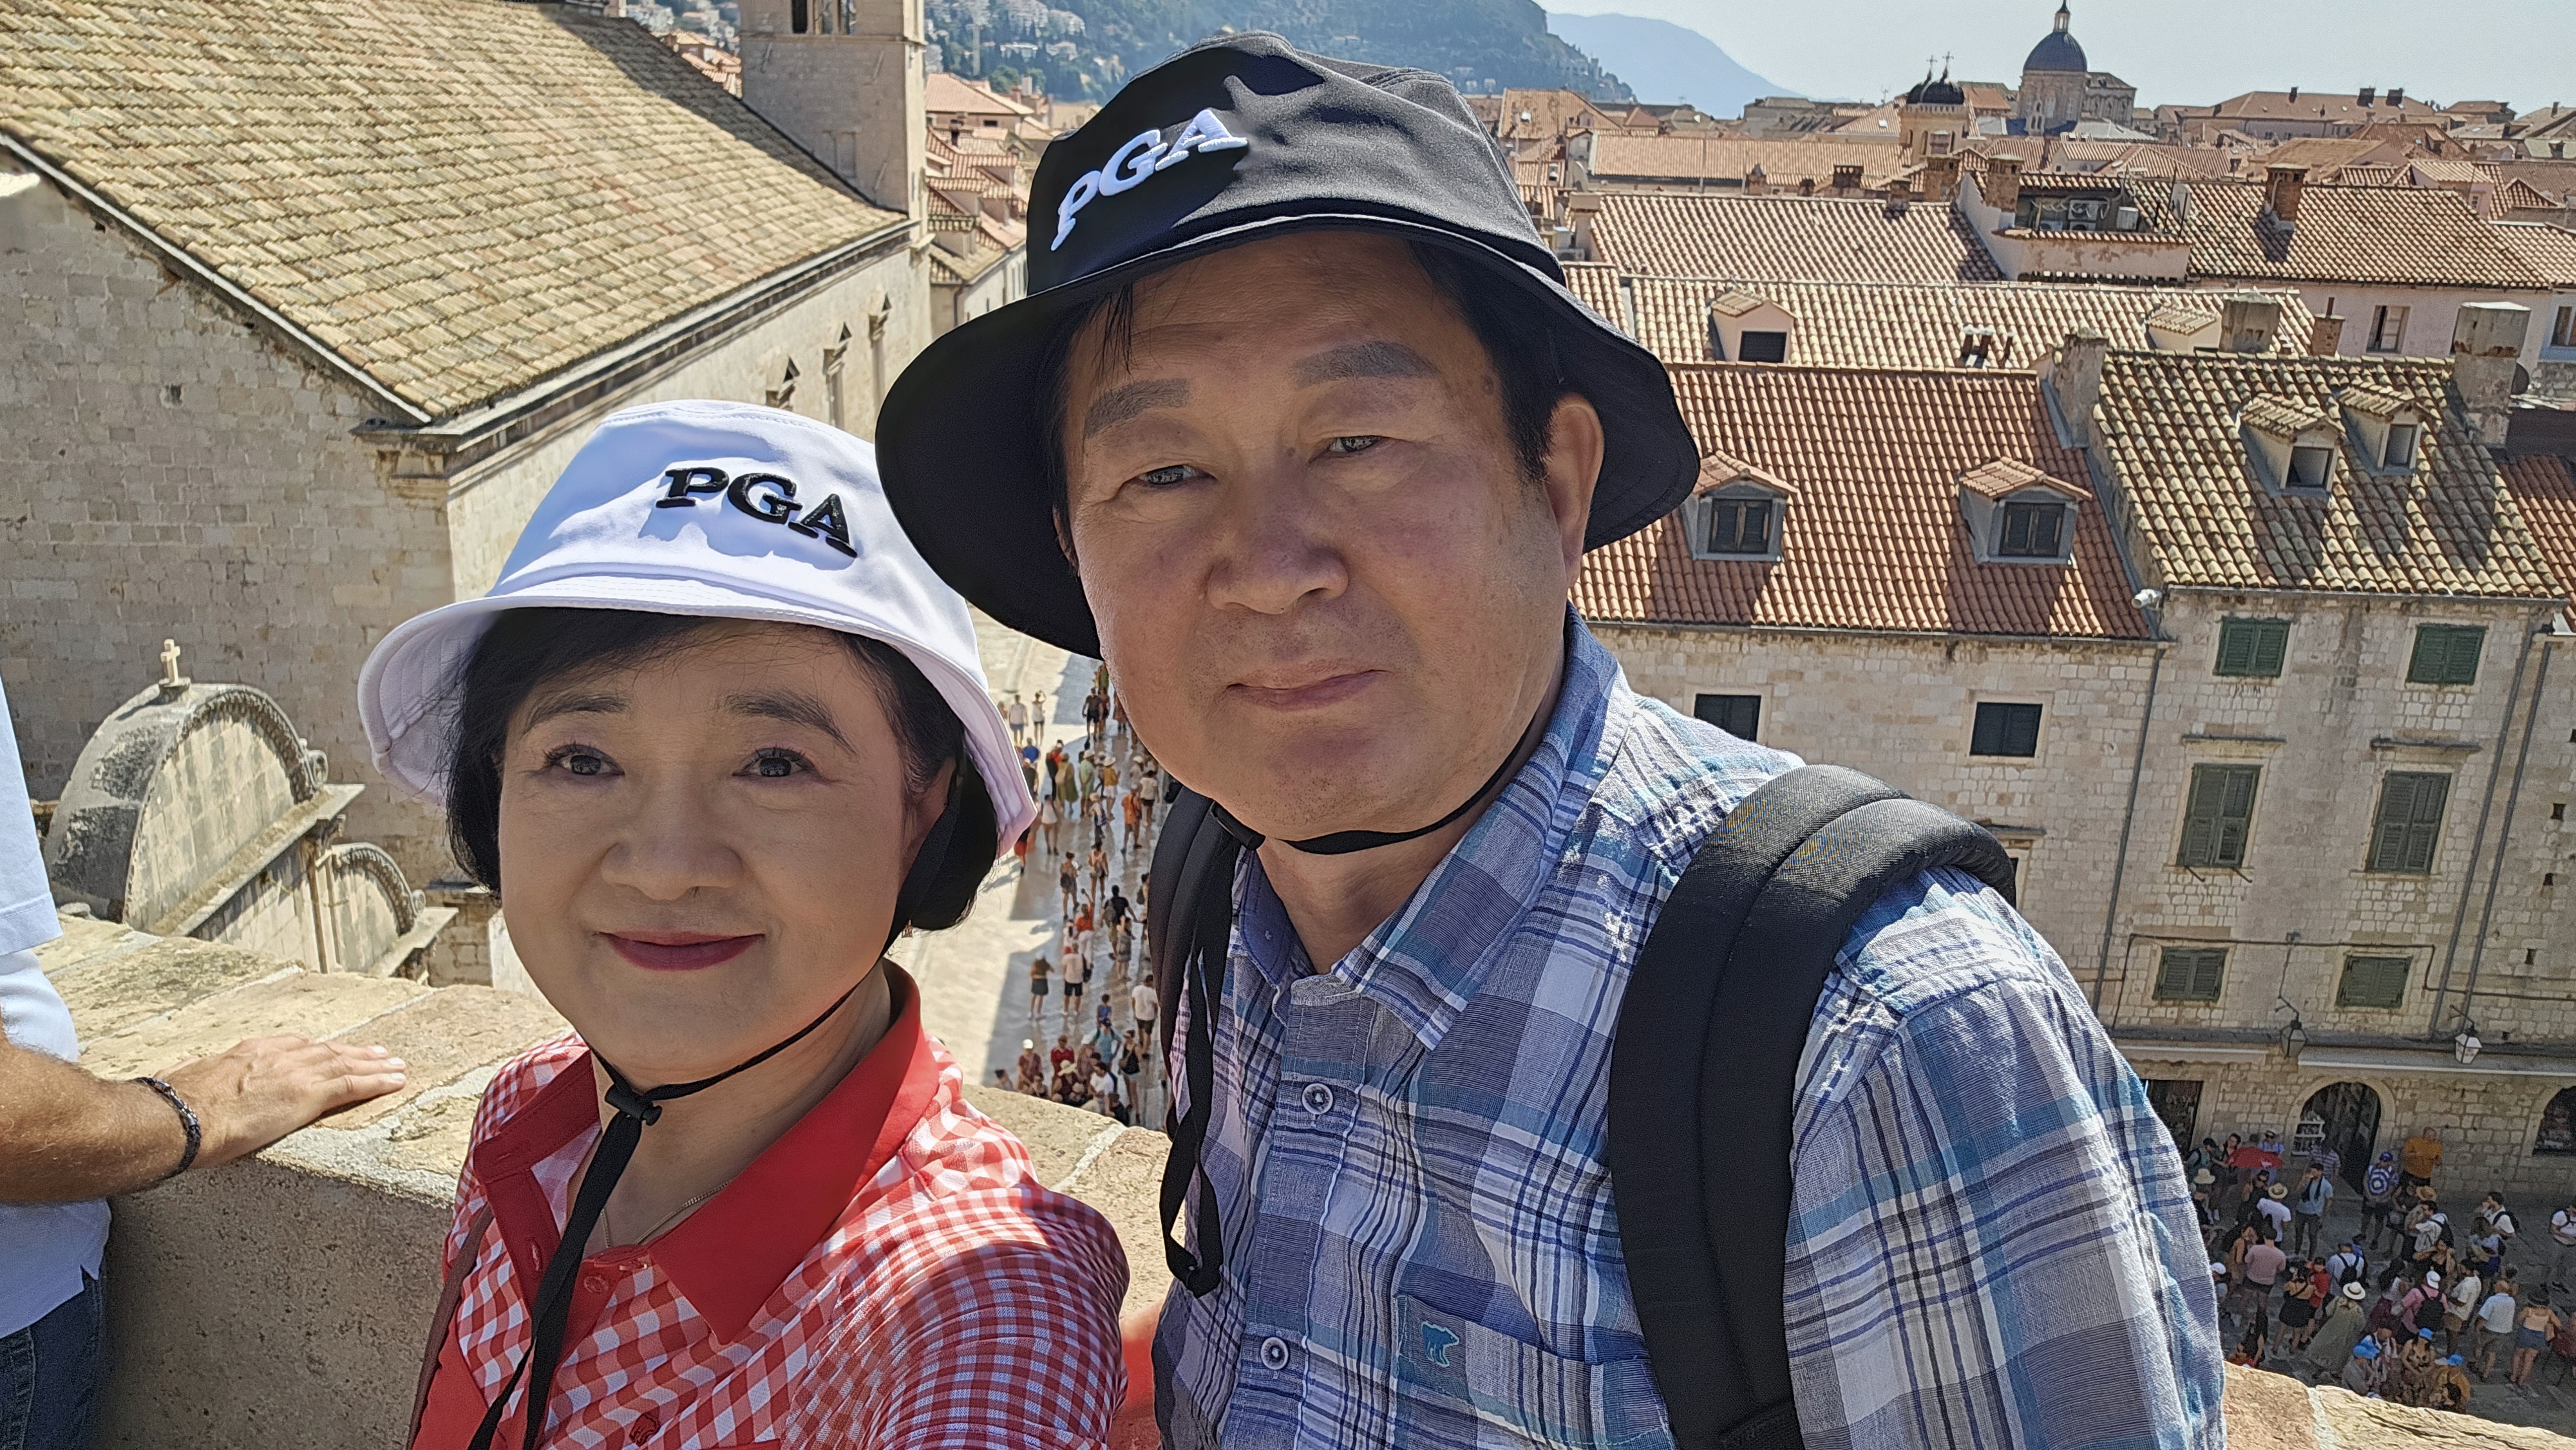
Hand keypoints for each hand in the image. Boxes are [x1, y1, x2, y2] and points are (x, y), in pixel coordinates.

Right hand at [158, 1035, 406, 1169]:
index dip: (317, 1049)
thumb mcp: (178, 1080)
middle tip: (378, 1053)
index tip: (331, 1051)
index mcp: (248, 1052)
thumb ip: (185, 1075)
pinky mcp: (308, 1095)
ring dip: (375, 1065)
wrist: (180, 1118)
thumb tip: (171, 1076)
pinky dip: (378, 1081)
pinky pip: (353, 1084)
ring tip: (397, 1066)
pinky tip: (396, 1081)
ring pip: (346, 1064)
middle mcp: (277, 1056)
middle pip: (326, 1051)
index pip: (292, 1046)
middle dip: (354, 1052)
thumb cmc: (170, 1106)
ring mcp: (296, 1073)